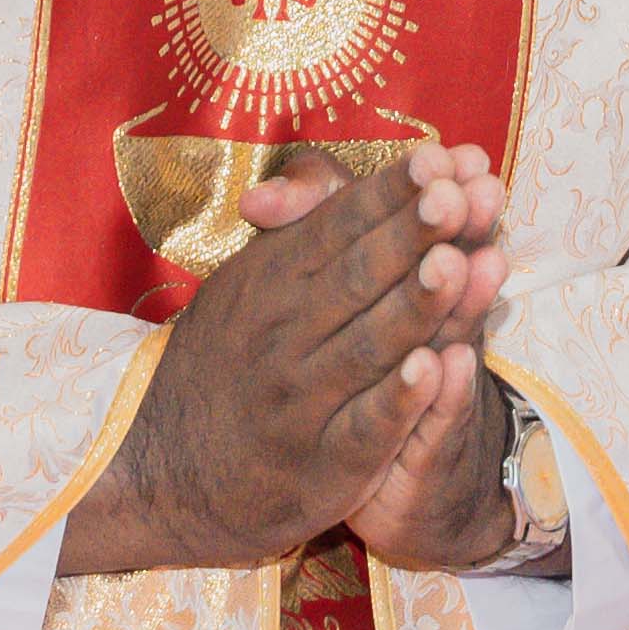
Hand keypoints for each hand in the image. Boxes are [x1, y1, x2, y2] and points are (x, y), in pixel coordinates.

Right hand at [61, 146, 511, 577]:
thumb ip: (297, 224)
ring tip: (458, 264)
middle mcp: (283, 334)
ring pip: (367, 345)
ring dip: (415, 305)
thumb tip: (325, 172)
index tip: (439, 158)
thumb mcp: (249, 281)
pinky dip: (399, 398)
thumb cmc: (230, 358)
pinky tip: (434, 368)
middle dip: (411, 235)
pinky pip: (365, 426)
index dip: (390, 194)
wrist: (171, 471)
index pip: (340, 227)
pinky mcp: (325, 465)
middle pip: (358, 277)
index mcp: (271, 279)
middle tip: (456, 194)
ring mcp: (302, 401)